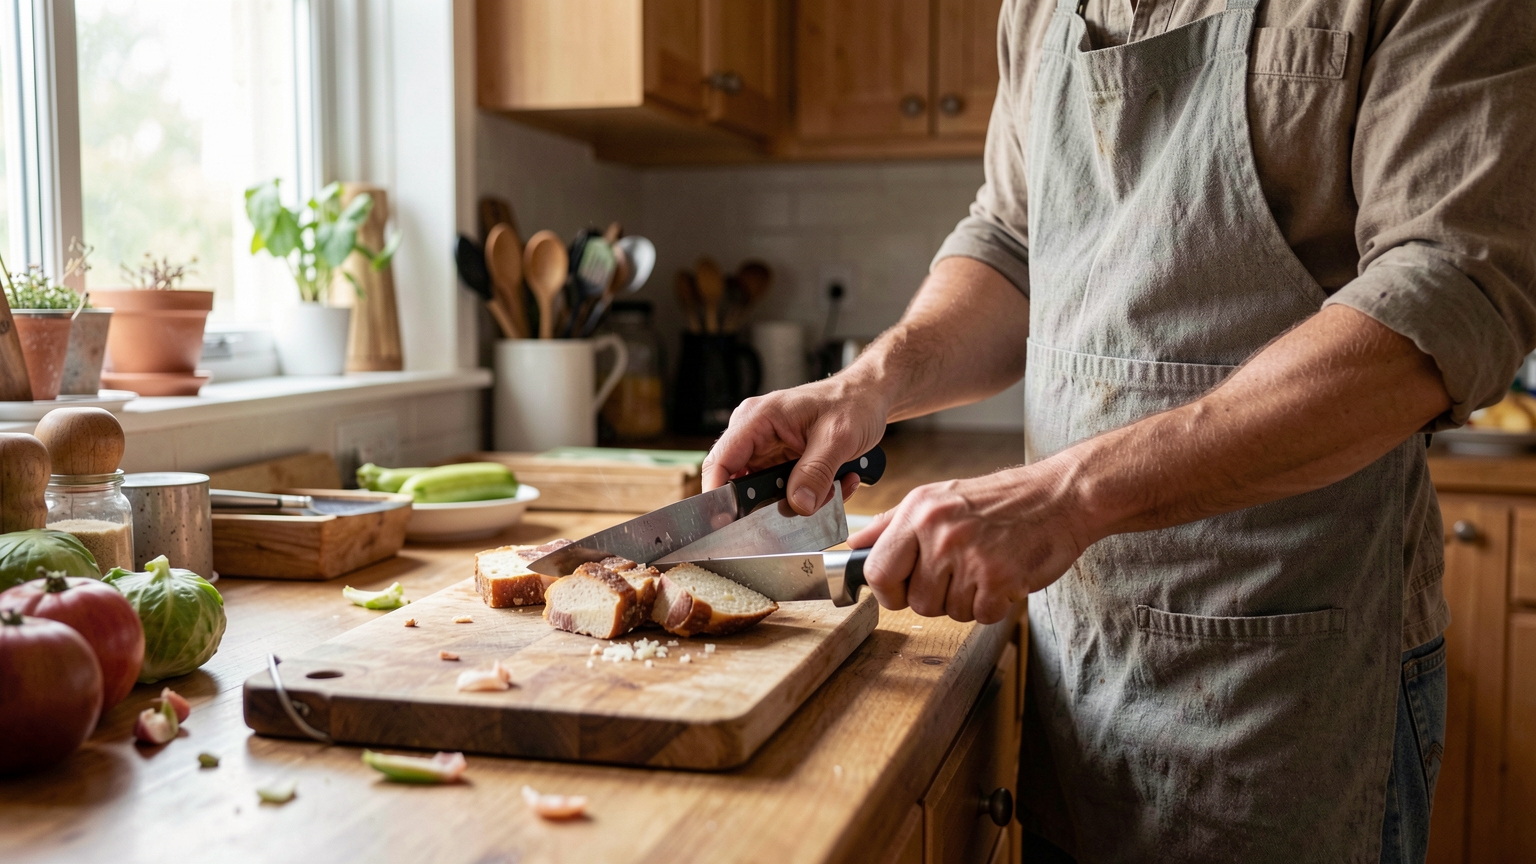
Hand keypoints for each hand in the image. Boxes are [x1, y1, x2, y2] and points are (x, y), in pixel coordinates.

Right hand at [703, 374, 888, 514]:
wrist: (869, 397)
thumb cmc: (853, 402)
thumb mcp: (838, 437)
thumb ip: (816, 472)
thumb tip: (798, 504)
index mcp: (758, 418)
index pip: (720, 461)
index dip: (718, 495)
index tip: (729, 522)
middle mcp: (756, 433)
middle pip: (741, 484)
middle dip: (773, 504)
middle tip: (810, 504)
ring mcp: (768, 450)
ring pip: (765, 494)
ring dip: (796, 501)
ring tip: (831, 488)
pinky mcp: (781, 462)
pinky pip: (783, 491)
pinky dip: (809, 496)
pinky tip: (835, 483)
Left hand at [848, 460, 1094, 623]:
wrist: (1059, 497)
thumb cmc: (998, 501)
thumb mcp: (936, 498)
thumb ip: (891, 525)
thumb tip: (854, 546)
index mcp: (918, 512)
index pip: (877, 571)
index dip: (887, 591)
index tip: (901, 590)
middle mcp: (940, 532)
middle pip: (915, 601)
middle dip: (934, 599)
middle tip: (958, 576)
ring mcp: (970, 556)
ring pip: (948, 612)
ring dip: (967, 601)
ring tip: (984, 569)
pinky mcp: (999, 578)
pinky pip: (981, 616)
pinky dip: (993, 606)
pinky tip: (1003, 577)